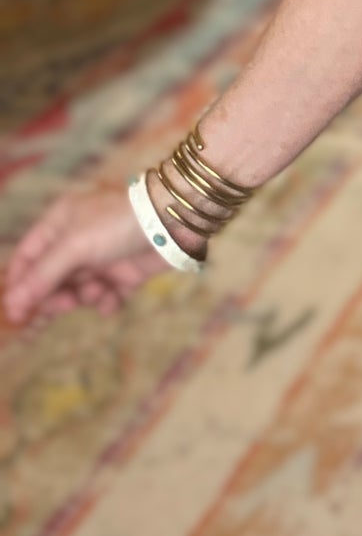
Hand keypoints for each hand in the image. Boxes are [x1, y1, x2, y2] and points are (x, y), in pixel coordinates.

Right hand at [3, 186, 176, 329]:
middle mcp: (78, 240)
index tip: (15, 313)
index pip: (27, 258)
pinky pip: (106, 296)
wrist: (173, 222)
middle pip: (51, 279)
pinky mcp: (125, 273)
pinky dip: (108, 302)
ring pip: (78, 291)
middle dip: (56, 296)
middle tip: (65, 305)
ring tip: (98, 292)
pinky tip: (114, 300)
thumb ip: (43, 277)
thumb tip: (13, 305)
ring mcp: (102, 257)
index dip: (20, 285)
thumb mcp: (73, 247)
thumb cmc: (118, 223)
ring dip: (85, 298)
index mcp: (59, 223)